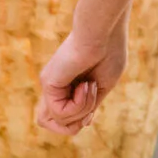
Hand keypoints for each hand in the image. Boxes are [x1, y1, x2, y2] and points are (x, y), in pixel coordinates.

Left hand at [36, 21, 126, 136]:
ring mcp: (50, 85)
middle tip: (90, 102)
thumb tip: (83, 125)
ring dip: (80, 112)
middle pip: (48, 123)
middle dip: (74, 122)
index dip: (79, 119)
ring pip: (57, 121)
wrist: (104, 32)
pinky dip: (78, 105)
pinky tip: (86, 85)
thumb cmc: (109, 53)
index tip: (95, 102)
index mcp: (68, 85)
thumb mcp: (102, 87)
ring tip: (89, 88)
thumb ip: (90, 106)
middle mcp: (55, 86)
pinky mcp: (48, 83)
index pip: (62, 116)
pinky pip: (60, 112)